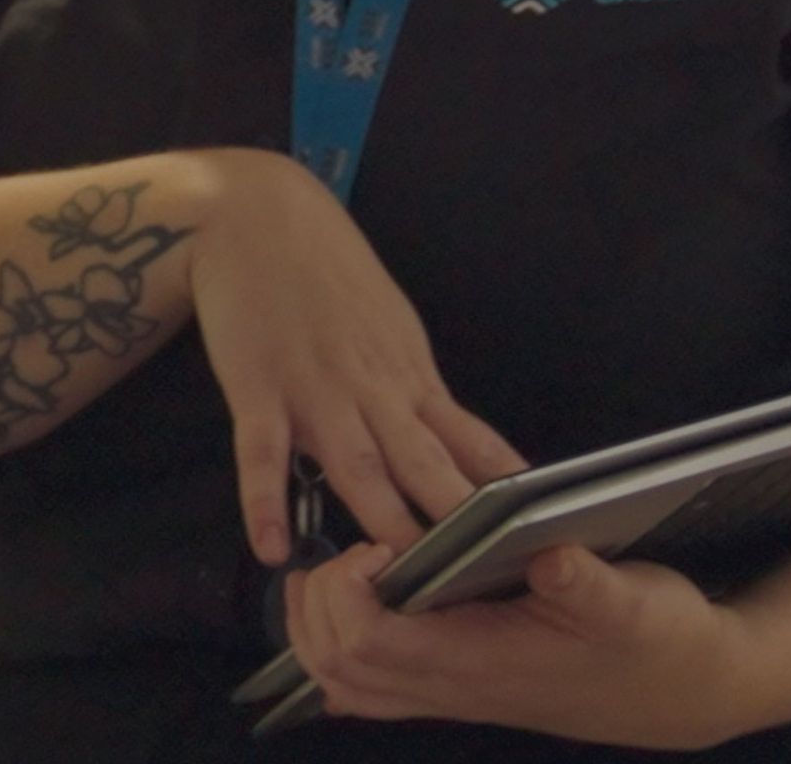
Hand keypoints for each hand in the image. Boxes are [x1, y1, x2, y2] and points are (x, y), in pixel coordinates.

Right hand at [181, 149, 525, 562]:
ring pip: (354, 463)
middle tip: (479, 572)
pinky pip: (261, 453)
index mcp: (408, 371)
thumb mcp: (390, 322)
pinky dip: (265, 501)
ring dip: (377, 518)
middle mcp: (370, 386)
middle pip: (420, 460)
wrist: (258, 216)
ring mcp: (313, 388)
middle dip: (450, 517)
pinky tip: (272, 548)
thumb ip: (414, 386)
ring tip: (397, 574)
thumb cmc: (327, 270)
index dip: (497, 486)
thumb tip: (455, 442)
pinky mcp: (256, 387)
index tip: (534, 528)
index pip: (466, 437)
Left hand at [284, 541, 753, 749]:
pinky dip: (344, 650)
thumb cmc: (655, 639)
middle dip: (316, 607)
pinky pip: (376, 688)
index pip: (374, 642)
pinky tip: (356, 606)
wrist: (682, 690)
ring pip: (346, 685)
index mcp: (485, 661)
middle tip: (342, 546)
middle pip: (339, 668)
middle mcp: (457, 687)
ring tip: (334, 568)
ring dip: (319, 628)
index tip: (378, 540)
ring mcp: (455, 693)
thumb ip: (588, 584)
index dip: (351, 591)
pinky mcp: (462, 685)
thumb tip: (552, 556)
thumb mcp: (634, 602)